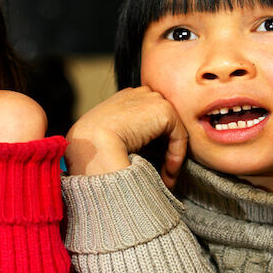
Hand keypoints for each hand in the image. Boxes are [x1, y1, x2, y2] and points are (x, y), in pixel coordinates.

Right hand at [65, 86, 186, 186]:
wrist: (93, 144)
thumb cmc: (94, 146)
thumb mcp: (108, 136)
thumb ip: (127, 136)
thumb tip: (144, 153)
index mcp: (124, 98)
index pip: (146, 115)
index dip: (152, 142)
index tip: (150, 163)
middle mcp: (139, 94)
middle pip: (161, 120)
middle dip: (164, 146)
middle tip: (161, 172)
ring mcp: (151, 99)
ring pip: (172, 130)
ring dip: (171, 154)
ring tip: (165, 178)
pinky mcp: (163, 110)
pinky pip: (179, 136)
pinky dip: (176, 156)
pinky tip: (167, 174)